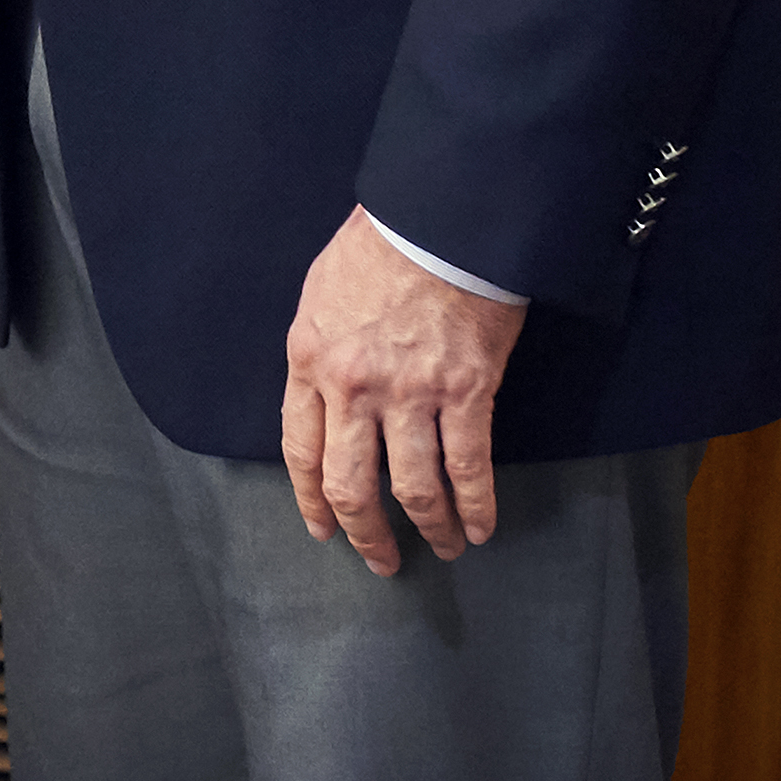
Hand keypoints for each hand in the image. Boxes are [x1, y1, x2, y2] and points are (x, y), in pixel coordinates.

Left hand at [279, 209, 527, 574]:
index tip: (323, 529)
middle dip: (365, 532)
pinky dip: (476, 506)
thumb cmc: (378, 246)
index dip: (311, 499)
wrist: (437, 219)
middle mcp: (352, 387)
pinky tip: (480, 526)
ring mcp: (409, 394)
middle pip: (350, 483)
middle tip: (380, 561)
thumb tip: (326, 395)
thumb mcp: (321, 295)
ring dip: (429, 528)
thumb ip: (320, 351)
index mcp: (309, 360)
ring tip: (443, 548)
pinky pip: (468, 468)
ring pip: (413, 488)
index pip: (300, 449)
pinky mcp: (465, 393)